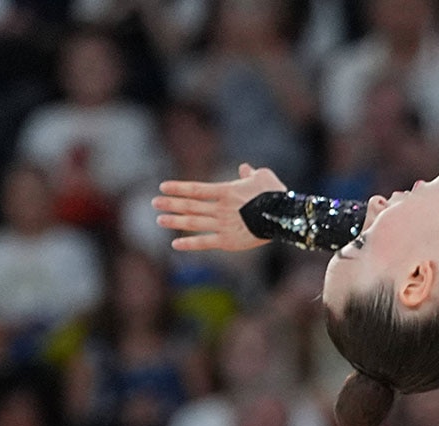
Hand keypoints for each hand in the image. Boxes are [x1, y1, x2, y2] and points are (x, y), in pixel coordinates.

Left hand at [153, 163, 285, 251]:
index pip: (196, 189)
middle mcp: (220, 208)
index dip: (178, 188)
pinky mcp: (228, 241)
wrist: (283, 216)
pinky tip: (175, 244)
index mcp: (225, 191)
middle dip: (170, 203)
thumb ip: (250, 173)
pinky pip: (204, 243)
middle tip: (154, 203)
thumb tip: (244, 168)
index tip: (163, 187)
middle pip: (190, 205)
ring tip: (159, 219)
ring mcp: (222, 225)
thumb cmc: (275, 194)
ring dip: (175, 221)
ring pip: (193, 222)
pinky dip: (189, 244)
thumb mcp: (263, 177)